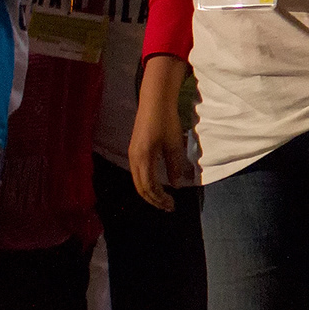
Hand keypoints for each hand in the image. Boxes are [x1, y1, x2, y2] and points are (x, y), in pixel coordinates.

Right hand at [128, 55, 188, 210]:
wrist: (154, 102)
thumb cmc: (166, 121)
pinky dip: (147, 182)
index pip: (149, 187)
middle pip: (141, 187)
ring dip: (150, 192)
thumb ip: (175, 165)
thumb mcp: (174, 144)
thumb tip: (176, 185)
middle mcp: (133, 159)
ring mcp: (132, 154)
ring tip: (163, 199)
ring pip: (138, 181)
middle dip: (154, 199)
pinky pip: (138, 173)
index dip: (159, 199)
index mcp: (143, 159)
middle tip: (168, 207)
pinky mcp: (135, 150)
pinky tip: (157, 184)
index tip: (172, 205)